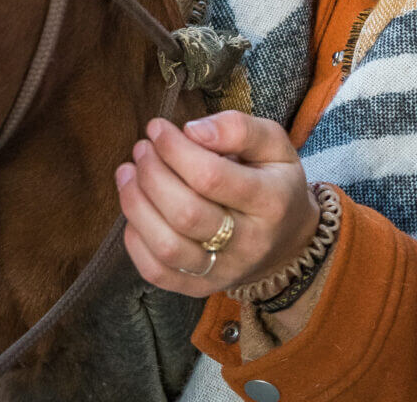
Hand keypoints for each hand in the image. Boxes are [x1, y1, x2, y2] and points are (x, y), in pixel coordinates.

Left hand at [114, 111, 320, 296]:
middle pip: (186, 213)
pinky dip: (135, 240)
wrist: (288, 240)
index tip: (157, 128)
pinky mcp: (201, 289)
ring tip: (128, 172)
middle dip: (152, 175)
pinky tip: (136, 209)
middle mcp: (249, 243)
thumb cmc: (273, 180)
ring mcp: (224, 271)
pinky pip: (157, 273)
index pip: (211, 177)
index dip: (175, 149)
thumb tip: (192, 131)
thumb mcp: (274, 144)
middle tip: (142, 148)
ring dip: (136, 205)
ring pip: (168, 247)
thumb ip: (238, 128)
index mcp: (270, 201)